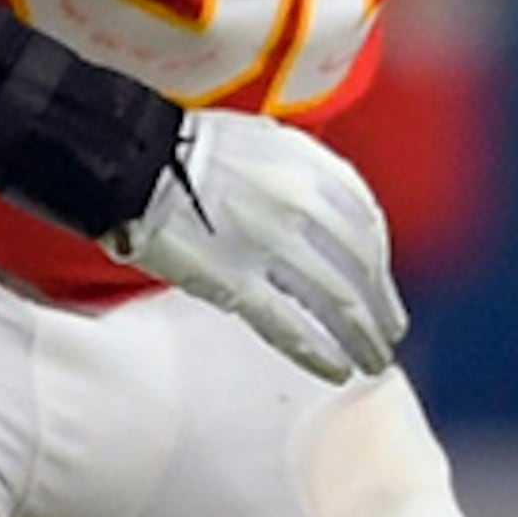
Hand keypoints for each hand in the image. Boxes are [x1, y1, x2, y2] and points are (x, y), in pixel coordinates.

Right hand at [108, 108, 405, 382]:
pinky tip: (335, 371)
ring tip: (370, 361)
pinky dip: (319, 353)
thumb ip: (307, 178)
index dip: (380, 267)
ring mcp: (270, 244)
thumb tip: (340, 221)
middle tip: (387, 336)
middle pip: (361, 271)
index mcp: (310, 168)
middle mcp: (300, 205)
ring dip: (360, 339)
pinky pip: (291, 326)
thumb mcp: (265, 145)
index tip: (381, 289)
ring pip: (336, 303)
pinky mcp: (235, 281)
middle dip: (380, 311)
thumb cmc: (190, 153)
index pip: (368, 227)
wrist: (129, 160)